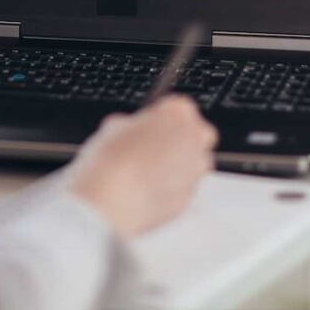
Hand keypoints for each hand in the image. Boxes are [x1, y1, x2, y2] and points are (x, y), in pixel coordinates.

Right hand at [68, 96, 217, 237]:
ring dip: (175, 165)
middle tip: (149, 147)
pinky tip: (146, 190)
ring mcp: (196, 169)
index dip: (160, 118)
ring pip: (192, 162)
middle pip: (195, 133)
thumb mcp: (114, 127)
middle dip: (177, 139)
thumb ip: (132, 125)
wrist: (116, 202)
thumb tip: (132, 131)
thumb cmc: (113, 161)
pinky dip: (170, 187)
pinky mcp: (191, 196)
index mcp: (178, 112)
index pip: (178, 108)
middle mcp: (195, 138)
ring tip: (144, 172)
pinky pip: (183, 186)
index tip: (148, 125)